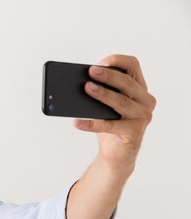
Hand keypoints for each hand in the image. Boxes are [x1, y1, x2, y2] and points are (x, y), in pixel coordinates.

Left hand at [73, 55, 156, 174]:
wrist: (116, 153)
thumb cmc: (110, 125)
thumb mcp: (105, 105)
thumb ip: (99, 92)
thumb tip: (77, 84)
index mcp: (139, 89)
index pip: (133, 66)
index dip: (117, 61)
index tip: (100, 62)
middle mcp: (145, 100)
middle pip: (127, 83)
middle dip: (108, 76)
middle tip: (90, 71)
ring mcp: (142, 116)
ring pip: (120, 101)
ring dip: (102, 94)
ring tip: (86, 88)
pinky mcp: (134, 132)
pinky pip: (111, 126)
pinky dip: (92, 124)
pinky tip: (77, 122)